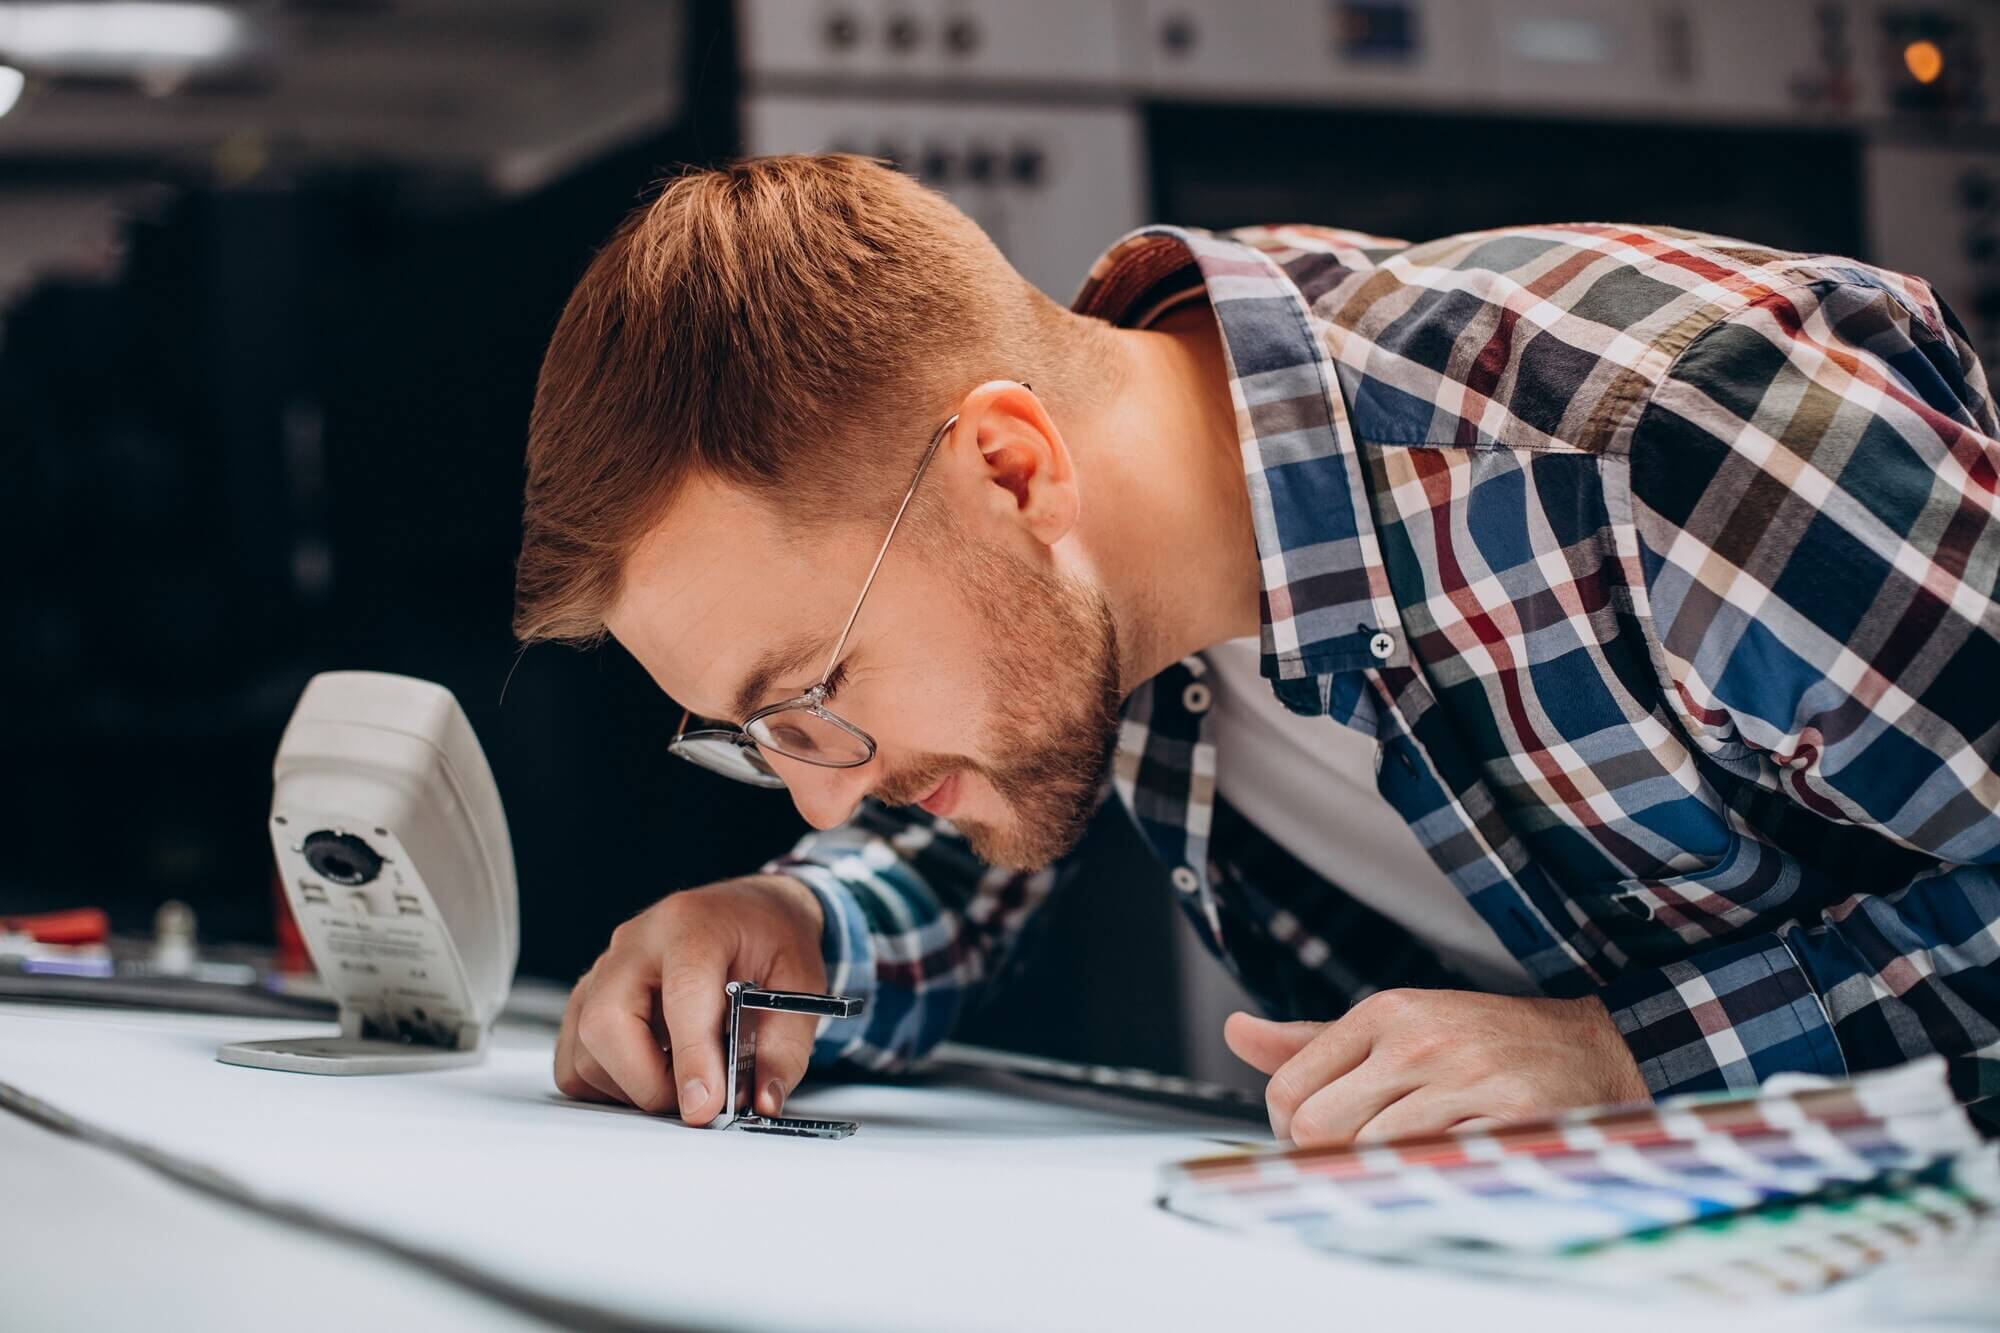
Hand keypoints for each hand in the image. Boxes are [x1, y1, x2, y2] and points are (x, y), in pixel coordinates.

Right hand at [554, 875, 825, 1124]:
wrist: (750, 912)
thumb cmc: (772, 940)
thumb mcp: (801, 985)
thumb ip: (783, 1047)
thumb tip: (761, 1100)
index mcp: (692, 925)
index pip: (682, 993)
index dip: (692, 1057)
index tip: (706, 1105)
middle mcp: (635, 942)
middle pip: (607, 1022)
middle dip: (649, 1082)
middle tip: (698, 1099)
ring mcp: (604, 969)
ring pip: (584, 1048)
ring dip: (632, 1087)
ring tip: (683, 1079)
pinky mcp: (587, 999)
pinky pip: (574, 1060)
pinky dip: (609, 1084)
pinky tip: (653, 1071)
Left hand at [1224, 989, 1650, 1146]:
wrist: (1593, 1047)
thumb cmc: (1479, 1042)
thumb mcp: (1396, 1024)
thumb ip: (1312, 1040)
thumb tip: (1234, 1031)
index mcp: (1385, 1012)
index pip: (1289, 1088)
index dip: (1287, 1130)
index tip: (1312, 1141)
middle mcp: (1420, 1039)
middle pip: (1320, 1127)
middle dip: (1324, 1159)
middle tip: (1352, 1163)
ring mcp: (1465, 1077)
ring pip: (1371, 1154)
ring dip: (1377, 1175)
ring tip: (1401, 1165)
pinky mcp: (1509, 1117)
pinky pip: (1434, 1167)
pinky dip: (1425, 1180)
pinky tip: (1439, 1170)